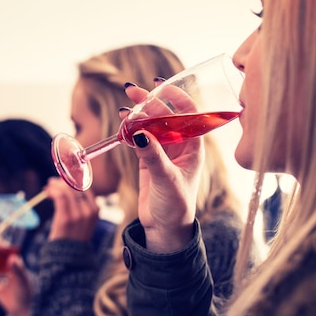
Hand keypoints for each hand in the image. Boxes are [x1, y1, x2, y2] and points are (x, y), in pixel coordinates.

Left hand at [46, 177, 98, 241]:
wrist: (69, 257)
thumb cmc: (73, 237)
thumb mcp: (83, 221)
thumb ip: (81, 206)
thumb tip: (69, 188)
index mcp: (95, 210)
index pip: (86, 187)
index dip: (74, 180)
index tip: (63, 180)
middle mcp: (89, 211)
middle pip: (76, 186)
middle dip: (63, 181)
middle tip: (52, 182)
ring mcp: (78, 214)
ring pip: (67, 189)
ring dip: (56, 185)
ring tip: (48, 186)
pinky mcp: (66, 218)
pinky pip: (60, 196)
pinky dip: (52, 191)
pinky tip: (47, 192)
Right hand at [124, 84, 202, 252]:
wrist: (165, 229)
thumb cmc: (176, 206)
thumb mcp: (166, 179)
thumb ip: (152, 155)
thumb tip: (137, 131)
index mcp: (193, 146)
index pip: (186, 113)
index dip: (173, 97)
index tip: (157, 86)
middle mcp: (180, 145)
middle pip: (164, 115)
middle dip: (149, 102)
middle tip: (131, 91)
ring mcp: (163, 151)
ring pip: (150, 125)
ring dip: (137, 115)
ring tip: (124, 108)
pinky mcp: (148, 159)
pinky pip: (138, 137)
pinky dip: (130, 130)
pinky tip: (122, 125)